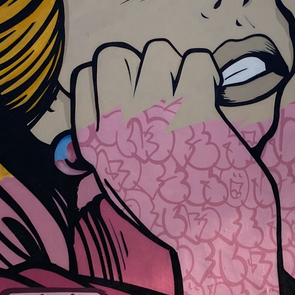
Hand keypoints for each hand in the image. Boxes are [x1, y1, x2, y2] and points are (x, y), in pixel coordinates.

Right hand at [70, 40, 281, 294]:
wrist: (212, 242)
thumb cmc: (171, 217)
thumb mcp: (119, 188)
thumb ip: (101, 155)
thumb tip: (80, 143)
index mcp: (94, 142)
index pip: (86, 77)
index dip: (115, 80)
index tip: (136, 96)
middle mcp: (116, 122)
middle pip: (115, 55)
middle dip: (143, 66)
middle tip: (166, 92)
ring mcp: (153, 112)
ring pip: (157, 52)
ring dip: (178, 69)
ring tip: (192, 98)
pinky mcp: (193, 109)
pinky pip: (195, 62)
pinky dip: (209, 76)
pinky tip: (213, 101)